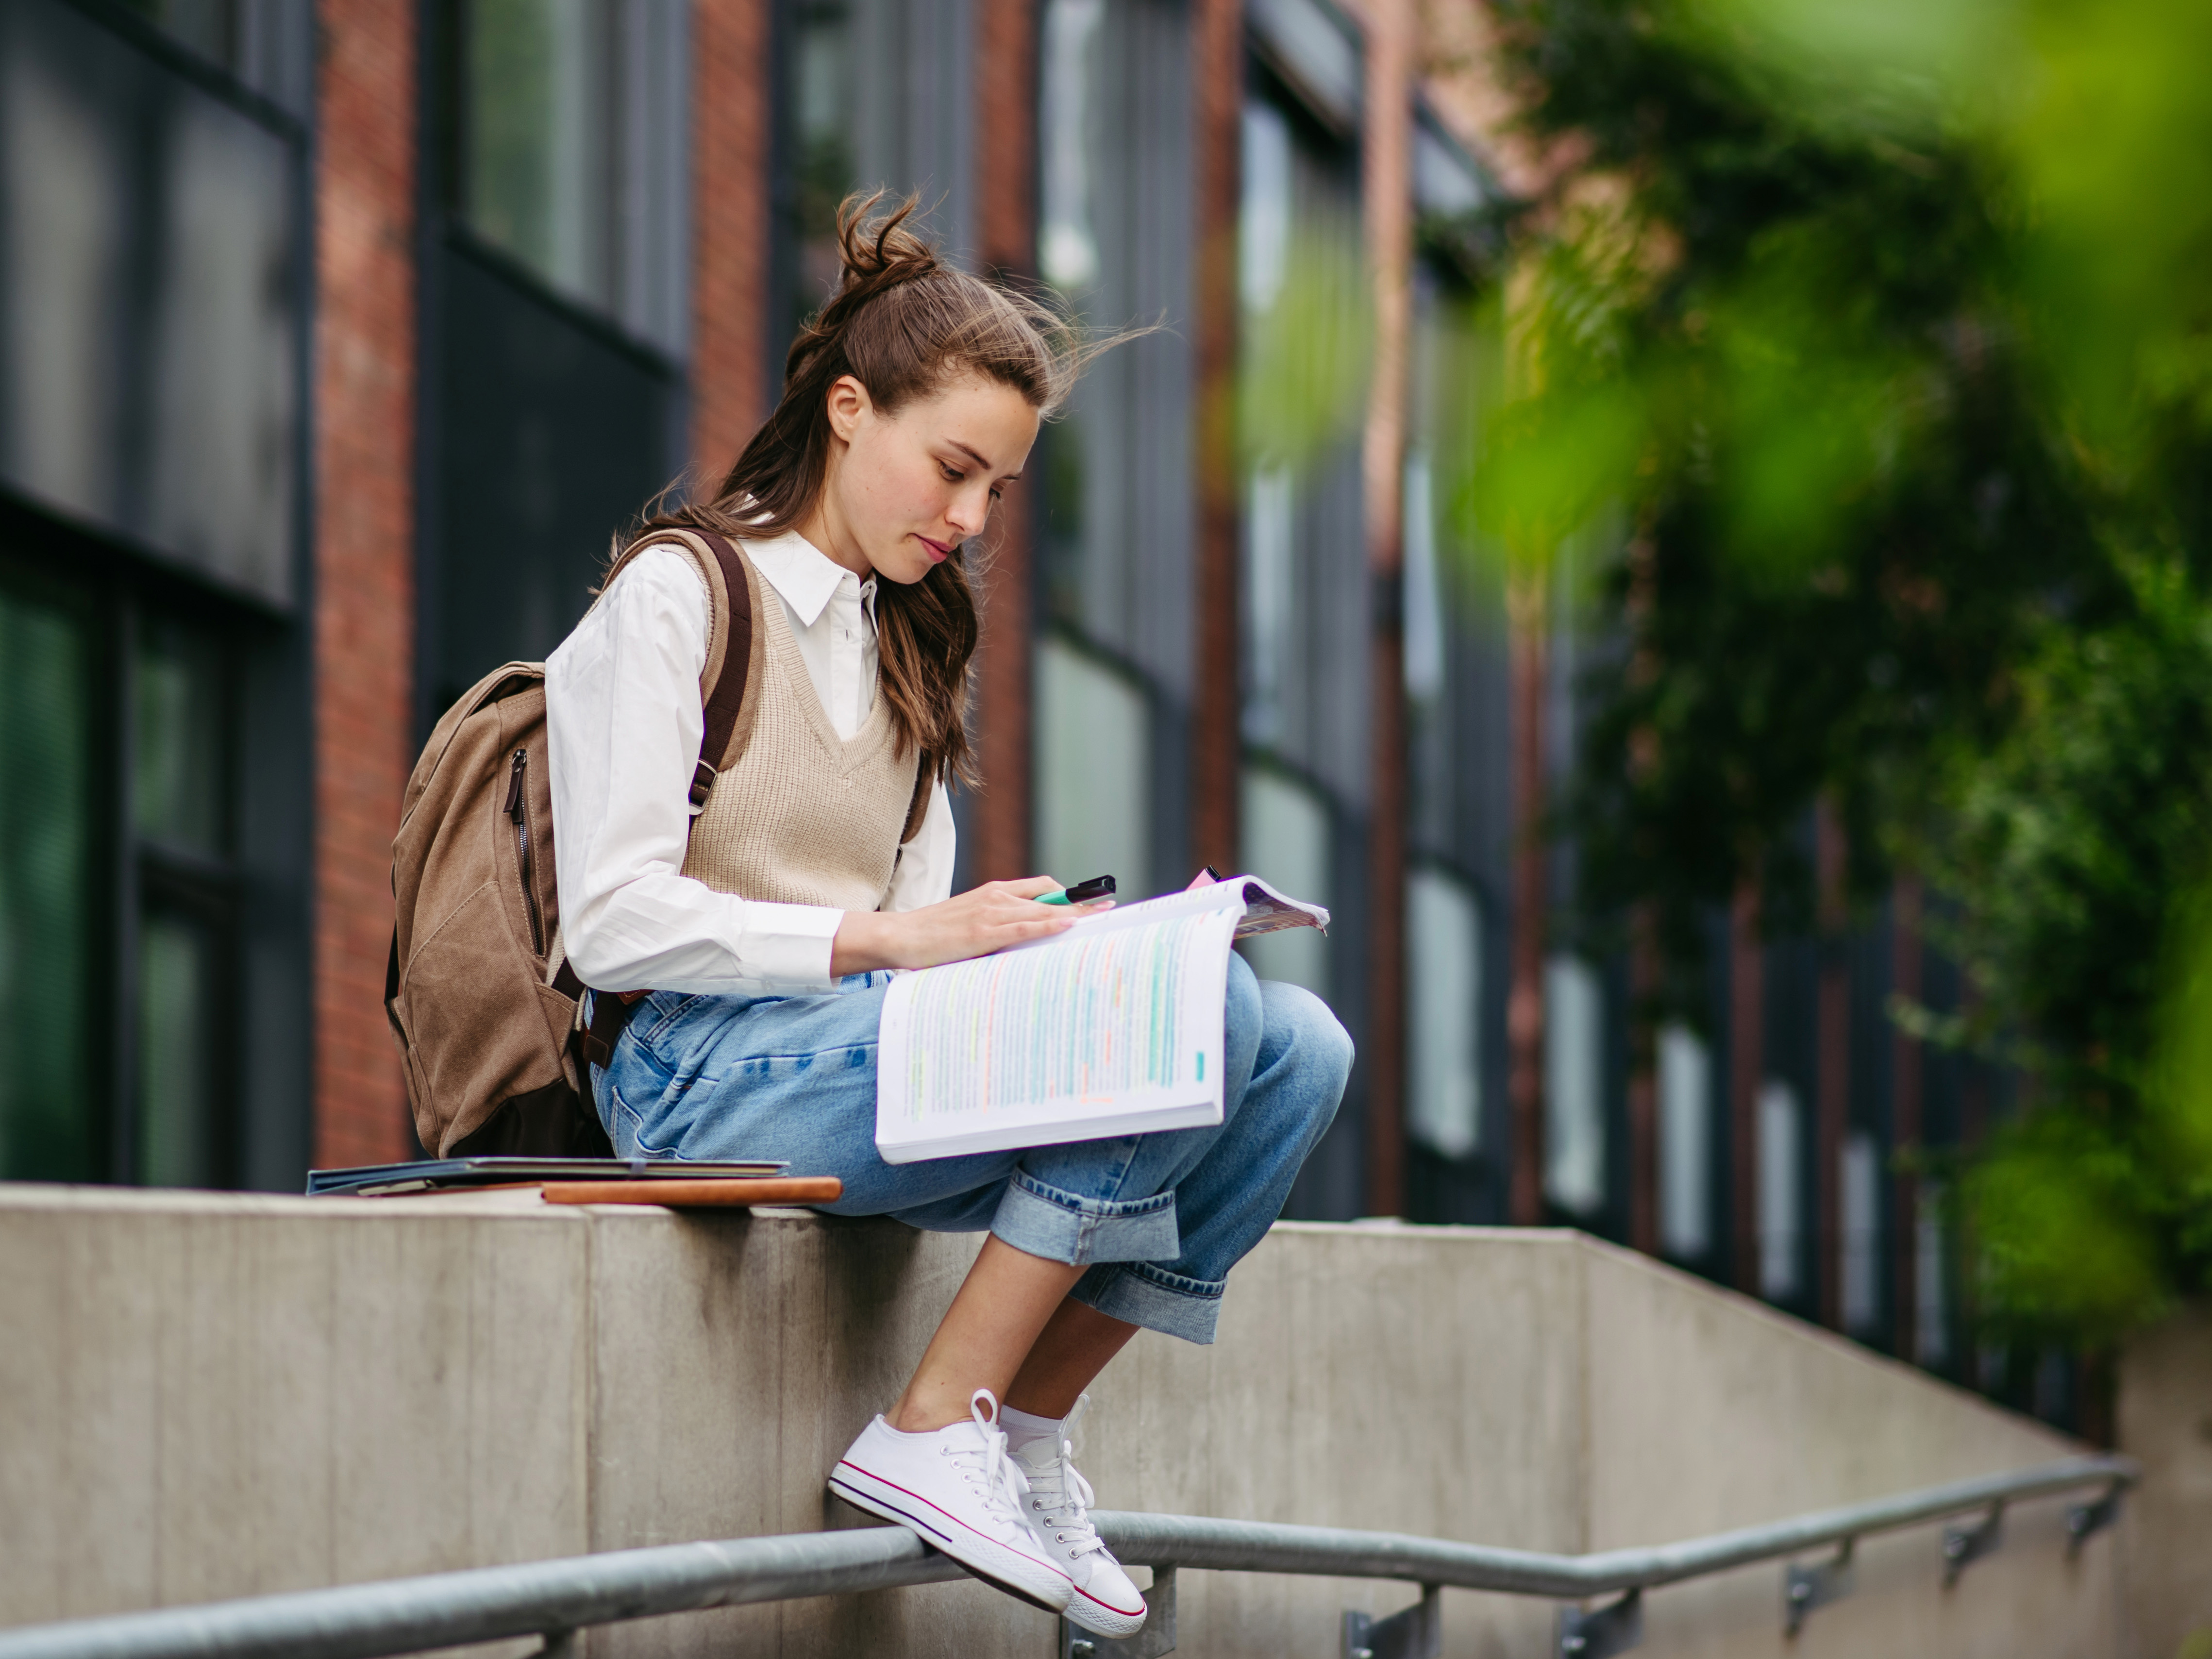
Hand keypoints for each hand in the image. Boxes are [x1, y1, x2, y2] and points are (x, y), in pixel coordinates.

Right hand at [831, 877, 1111, 975]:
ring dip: (1075, 913)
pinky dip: (1049, 924)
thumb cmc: (932, 934)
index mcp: (993, 892)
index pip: (1041, 887)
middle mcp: (996, 897)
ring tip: (1102, 917)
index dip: (1068, 894)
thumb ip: (996, 924)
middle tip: (1109, 908)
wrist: (899, 936)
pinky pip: (1025, 926)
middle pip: (1049, 896)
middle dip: (1081, 902)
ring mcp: (990, 912)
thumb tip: (1023, 938)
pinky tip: (1069, 924)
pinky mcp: (983, 931)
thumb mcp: (970, 921)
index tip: (1093, 901)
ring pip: (1042, 910)